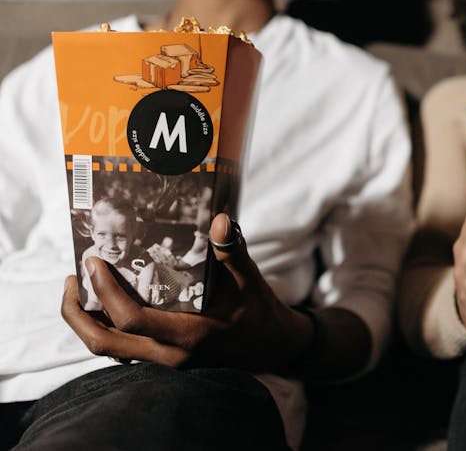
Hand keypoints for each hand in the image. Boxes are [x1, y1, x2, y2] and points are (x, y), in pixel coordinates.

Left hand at [61, 214, 312, 371]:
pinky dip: (107, 327)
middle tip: (72, 278)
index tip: (93, 262)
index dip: (105, 291)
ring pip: (109, 350)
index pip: (132, 319)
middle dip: (77, 313)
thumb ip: (231, 251)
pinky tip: (107, 304)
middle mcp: (171, 356)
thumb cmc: (260, 312)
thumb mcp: (249, 280)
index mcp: (189, 335)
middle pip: (105, 343)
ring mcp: (166, 364)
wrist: (274, 347)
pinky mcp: (165, 363)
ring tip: (80, 289)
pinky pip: (123, 350)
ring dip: (88, 322)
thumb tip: (219, 220)